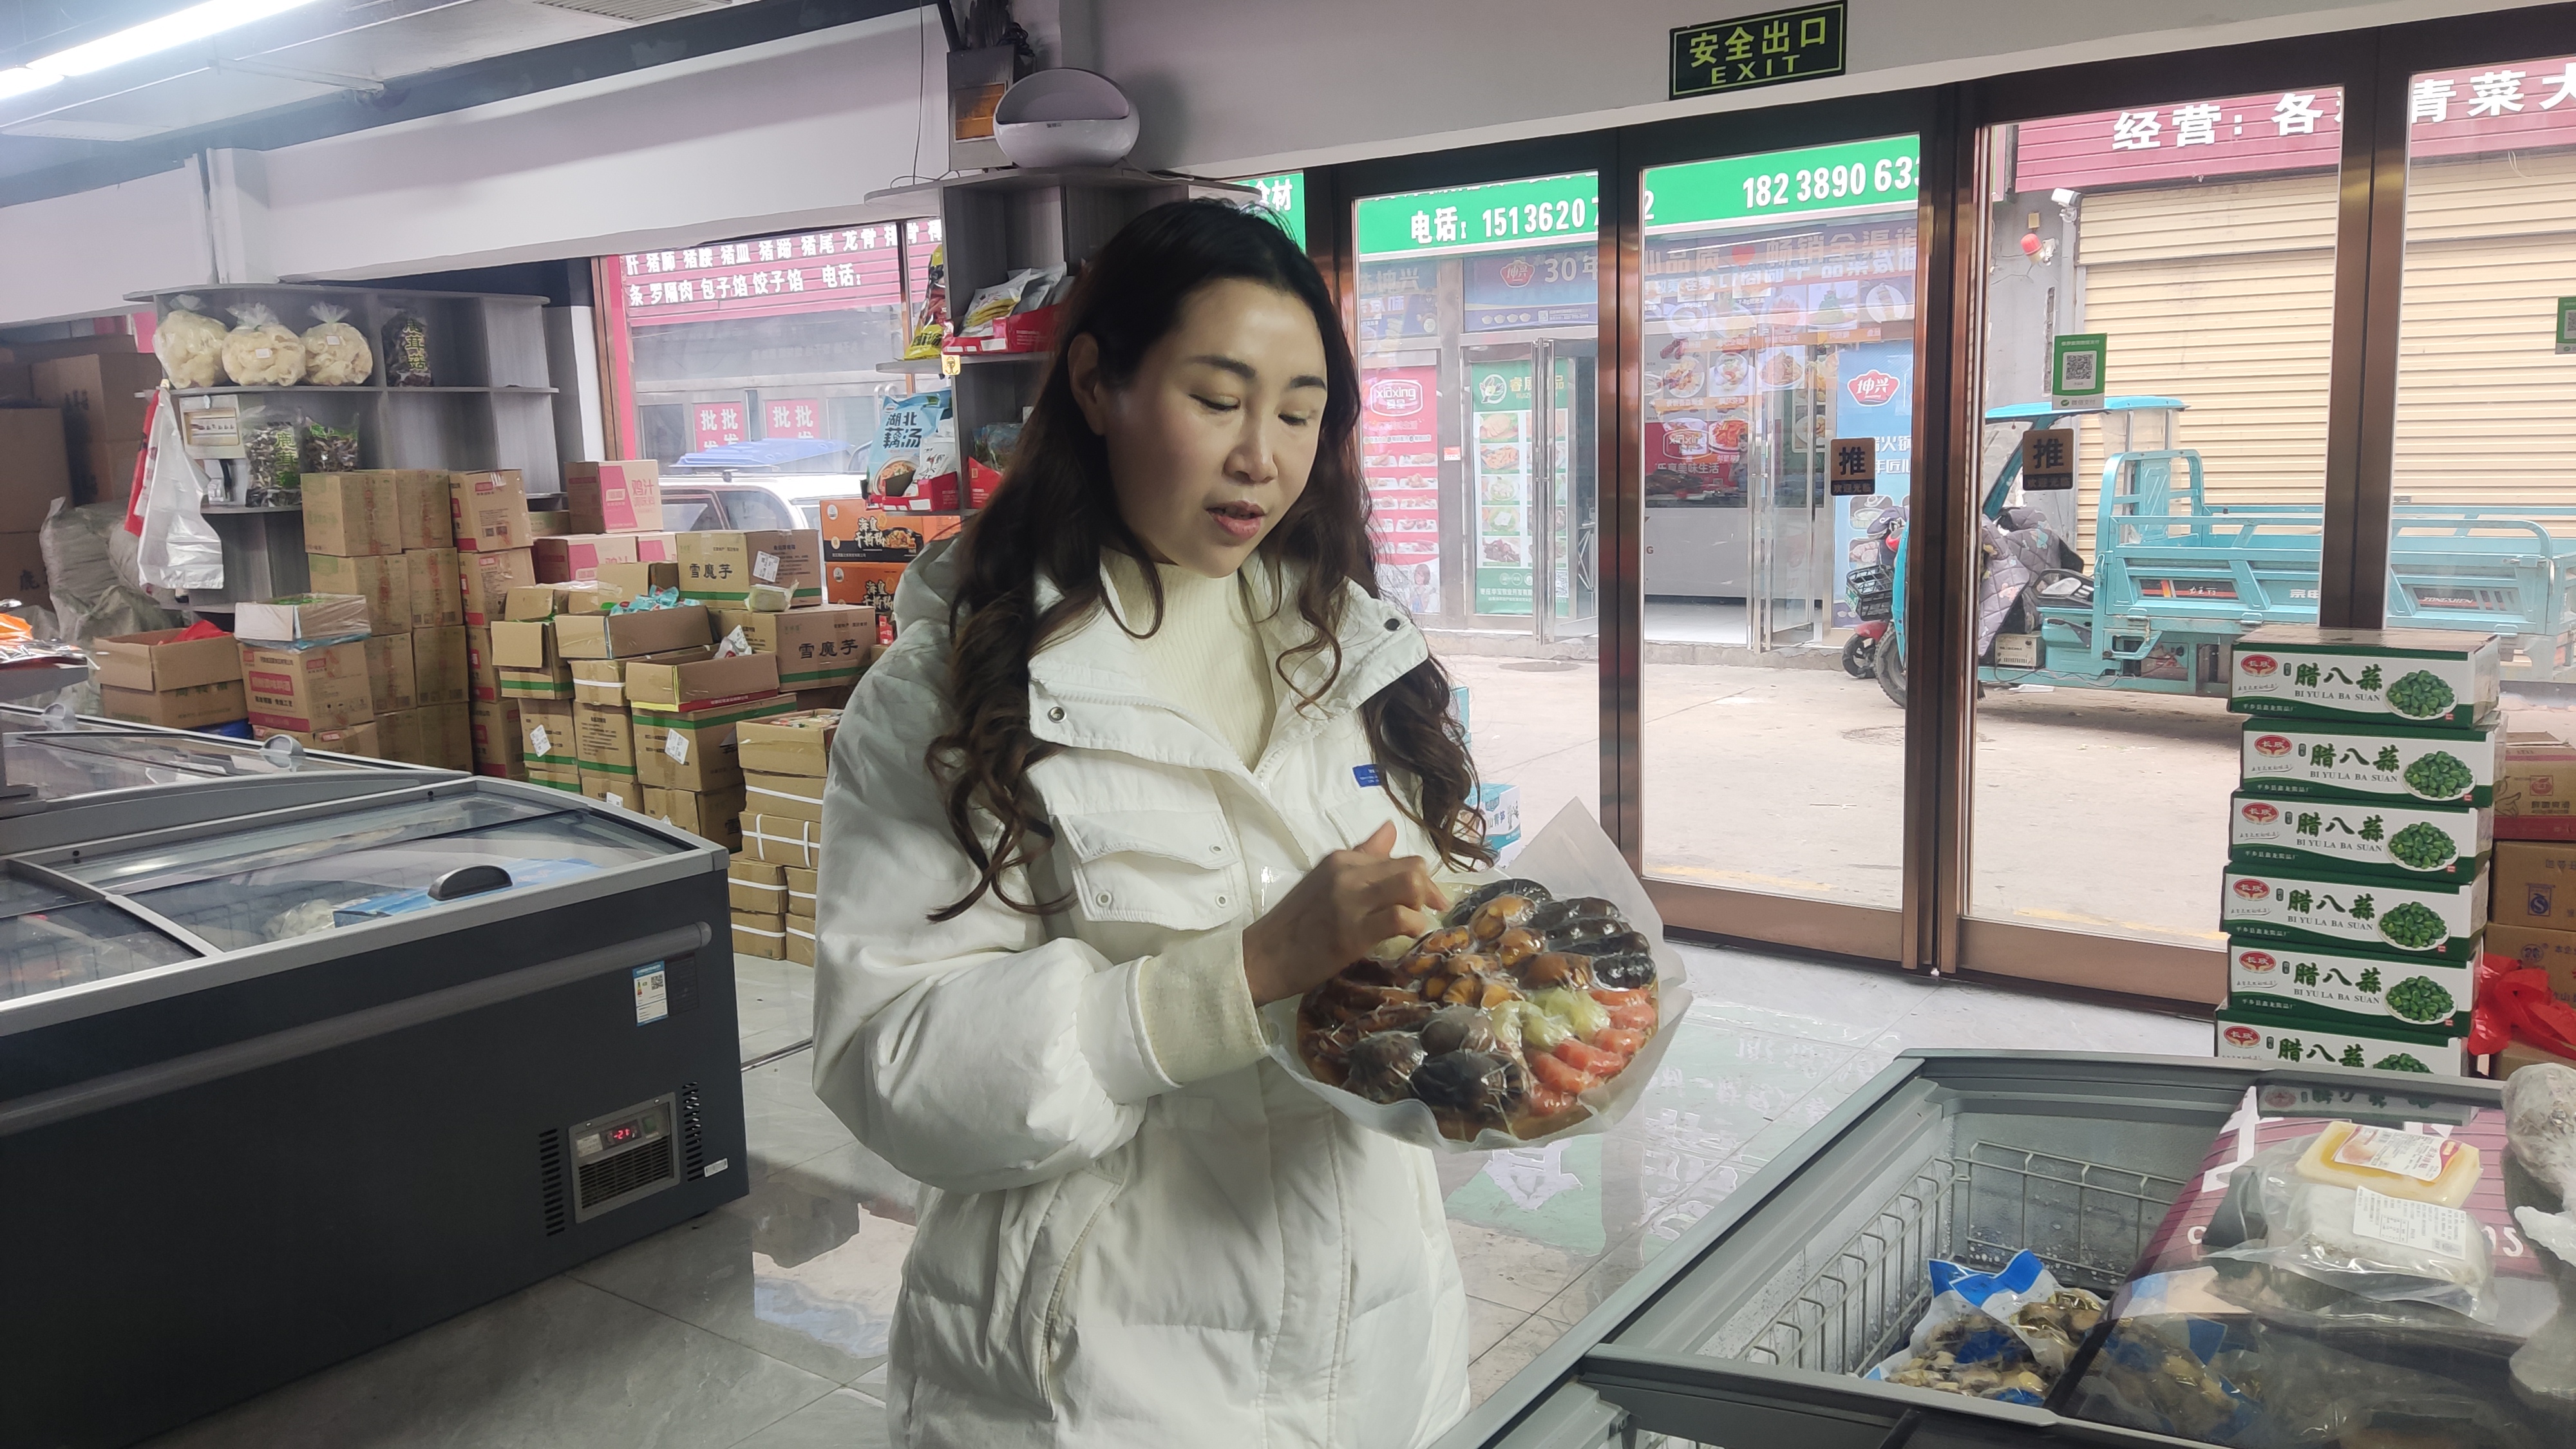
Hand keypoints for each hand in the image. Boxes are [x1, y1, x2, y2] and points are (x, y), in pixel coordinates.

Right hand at [1241, 822, 1448, 1005]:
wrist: (1262, 956)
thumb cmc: (1295, 923)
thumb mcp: (1325, 879)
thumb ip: (1361, 856)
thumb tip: (1390, 828)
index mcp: (1342, 858)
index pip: (1398, 856)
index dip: (1421, 878)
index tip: (1427, 899)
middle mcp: (1348, 872)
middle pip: (1411, 867)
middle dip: (1429, 890)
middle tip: (1428, 911)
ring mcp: (1351, 901)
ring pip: (1410, 886)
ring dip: (1422, 905)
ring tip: (1413, 923)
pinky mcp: (1353, 932)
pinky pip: (1400, 917)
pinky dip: (1413, 926)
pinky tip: (1407, 936)